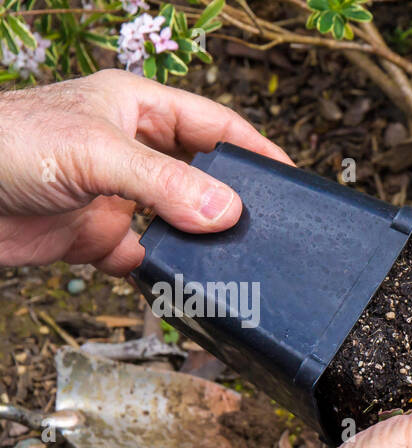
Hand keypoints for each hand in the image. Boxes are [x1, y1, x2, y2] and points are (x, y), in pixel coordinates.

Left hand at [0, 69, 290, 274]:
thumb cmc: (4, 144)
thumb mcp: (97, 154)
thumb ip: (166, 182)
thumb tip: (227, 212)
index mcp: (134, 108)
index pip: (213, 124)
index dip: (254, 150)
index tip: (290, 181)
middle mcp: (128, 149)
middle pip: (200, 175)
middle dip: (231, 201)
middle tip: (267, 228)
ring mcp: (114, 195)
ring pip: (177, 221)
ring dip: (200, 242)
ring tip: (232, 261)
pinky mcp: (94, 237)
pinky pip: (145, 259)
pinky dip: (163, 273)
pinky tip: (178, 281)